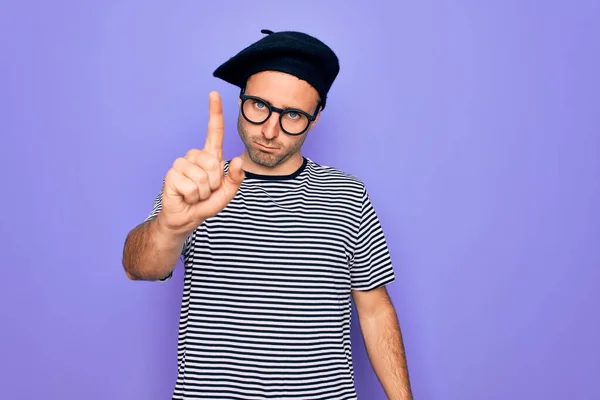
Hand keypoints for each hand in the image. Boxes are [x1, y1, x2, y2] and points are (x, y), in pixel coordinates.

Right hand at [157, 91, 244, 236]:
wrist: (186, 218)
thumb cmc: (205, 203)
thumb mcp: (226, 193)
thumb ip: (235, 179)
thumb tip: (238, 161)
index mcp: (210, 157)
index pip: (214, 131)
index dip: (214, 112)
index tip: (214, 94)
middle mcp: (194, 156)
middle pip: (212, 162)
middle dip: (214, 182)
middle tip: (206, 191)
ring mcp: (181, 164)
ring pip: (201, 176)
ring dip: (203, 191)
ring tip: (196, 195)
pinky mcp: (171, 175)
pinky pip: (190, 185)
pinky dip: (192, 196)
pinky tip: (186, 196)